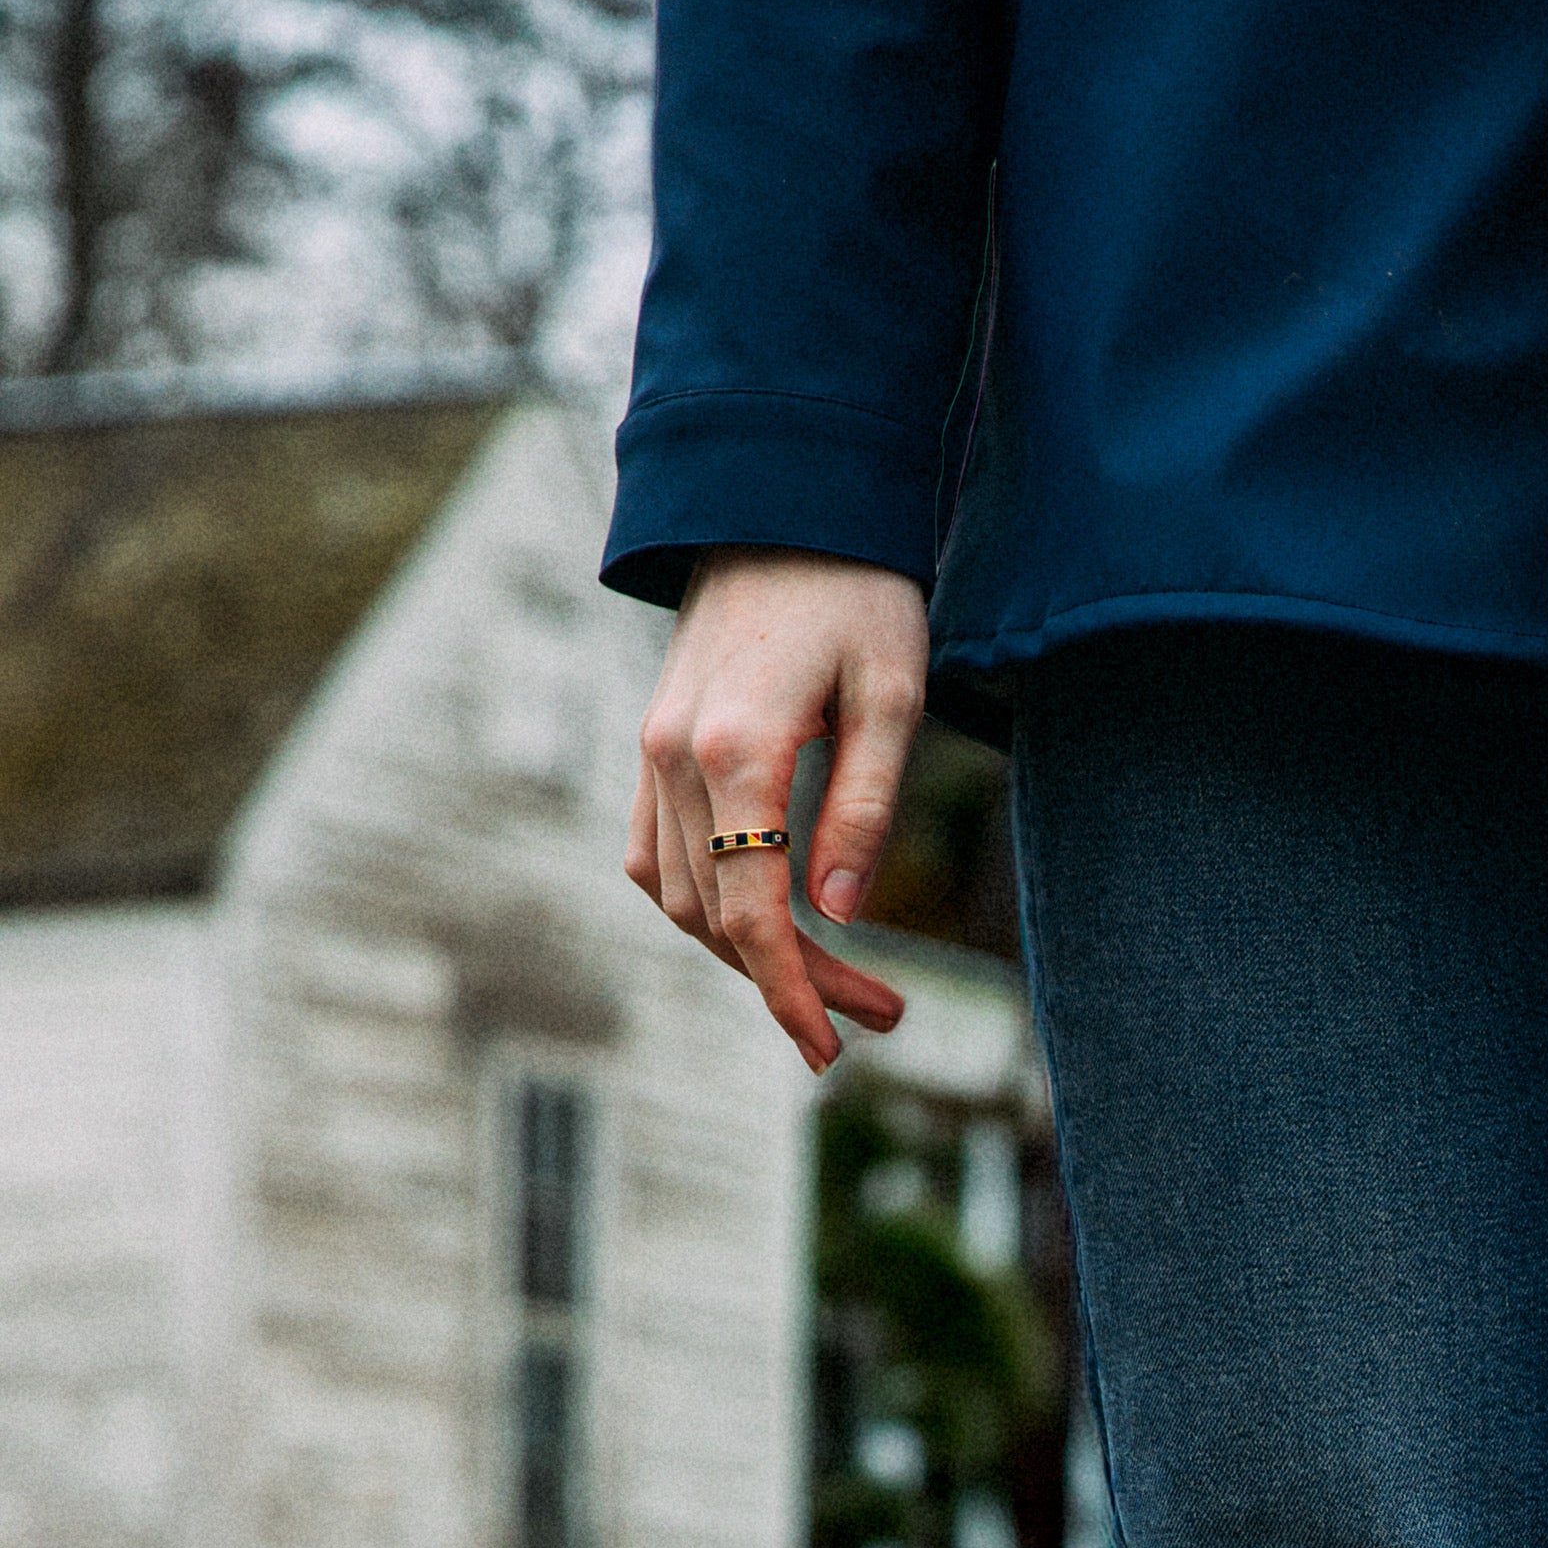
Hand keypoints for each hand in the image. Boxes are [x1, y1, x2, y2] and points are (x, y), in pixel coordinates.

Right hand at [627, 551, 931, 1072]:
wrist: (778, 502)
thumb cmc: (854, 590)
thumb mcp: (893, 694)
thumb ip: (866, 806)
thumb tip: (842, 914)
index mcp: (736, 752)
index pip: (752, 913)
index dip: (791, 992)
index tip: (834, 1045)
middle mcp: (675, 758)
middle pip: (718, 918)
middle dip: (793, 982)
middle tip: (881, 1016)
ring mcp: (653, 750)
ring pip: (680, 896)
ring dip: (749, 951)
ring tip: (840, 980)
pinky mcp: (653, 743)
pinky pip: (658, 852)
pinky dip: (704, 902)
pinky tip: (766, 920)